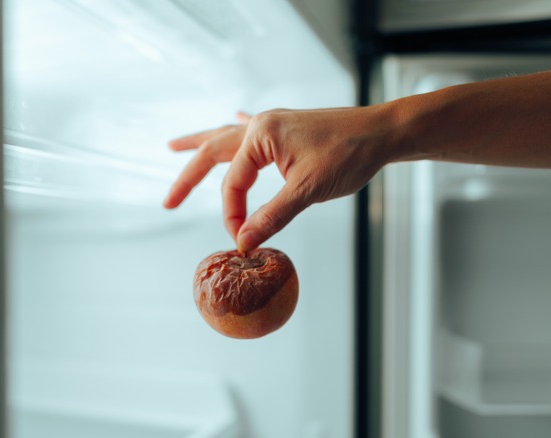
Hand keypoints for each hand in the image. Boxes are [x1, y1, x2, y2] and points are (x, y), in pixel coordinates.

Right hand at [163, 107, 390, 251]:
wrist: (382, 132)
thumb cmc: (348, 155)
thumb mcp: (306, 191)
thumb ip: (272, 216)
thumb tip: (243, 240)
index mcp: (260, 135)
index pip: (233, 183)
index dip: (233, 215)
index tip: (242, 240)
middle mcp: (261, 126)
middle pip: (214, 152)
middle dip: (188, 176)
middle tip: (168, 201)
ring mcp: (274, 125)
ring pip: (228, 138)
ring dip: (202, 145)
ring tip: (173, 146)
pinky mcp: (288, 128)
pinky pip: (253, 130)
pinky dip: (238, 129)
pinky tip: (234, 118)